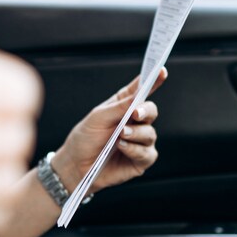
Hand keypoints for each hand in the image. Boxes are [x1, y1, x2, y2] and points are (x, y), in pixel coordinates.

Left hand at [51, 68, 166, 195]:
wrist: (75, 165)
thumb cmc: (85, 138)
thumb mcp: (98, 117)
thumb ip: (120, 107)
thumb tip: (139, 96)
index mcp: (124, 106)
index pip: (141, 90)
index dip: (153, 80)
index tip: (160, 71)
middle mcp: (134, 122)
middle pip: (151, 111)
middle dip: (145, 111)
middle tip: (135, 113)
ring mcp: (139, 141)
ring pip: (150, 133)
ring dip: (136, 133)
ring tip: (120, 135)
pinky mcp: (140, 160)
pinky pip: (148, 153)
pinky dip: (135, 149)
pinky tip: (122, 147)